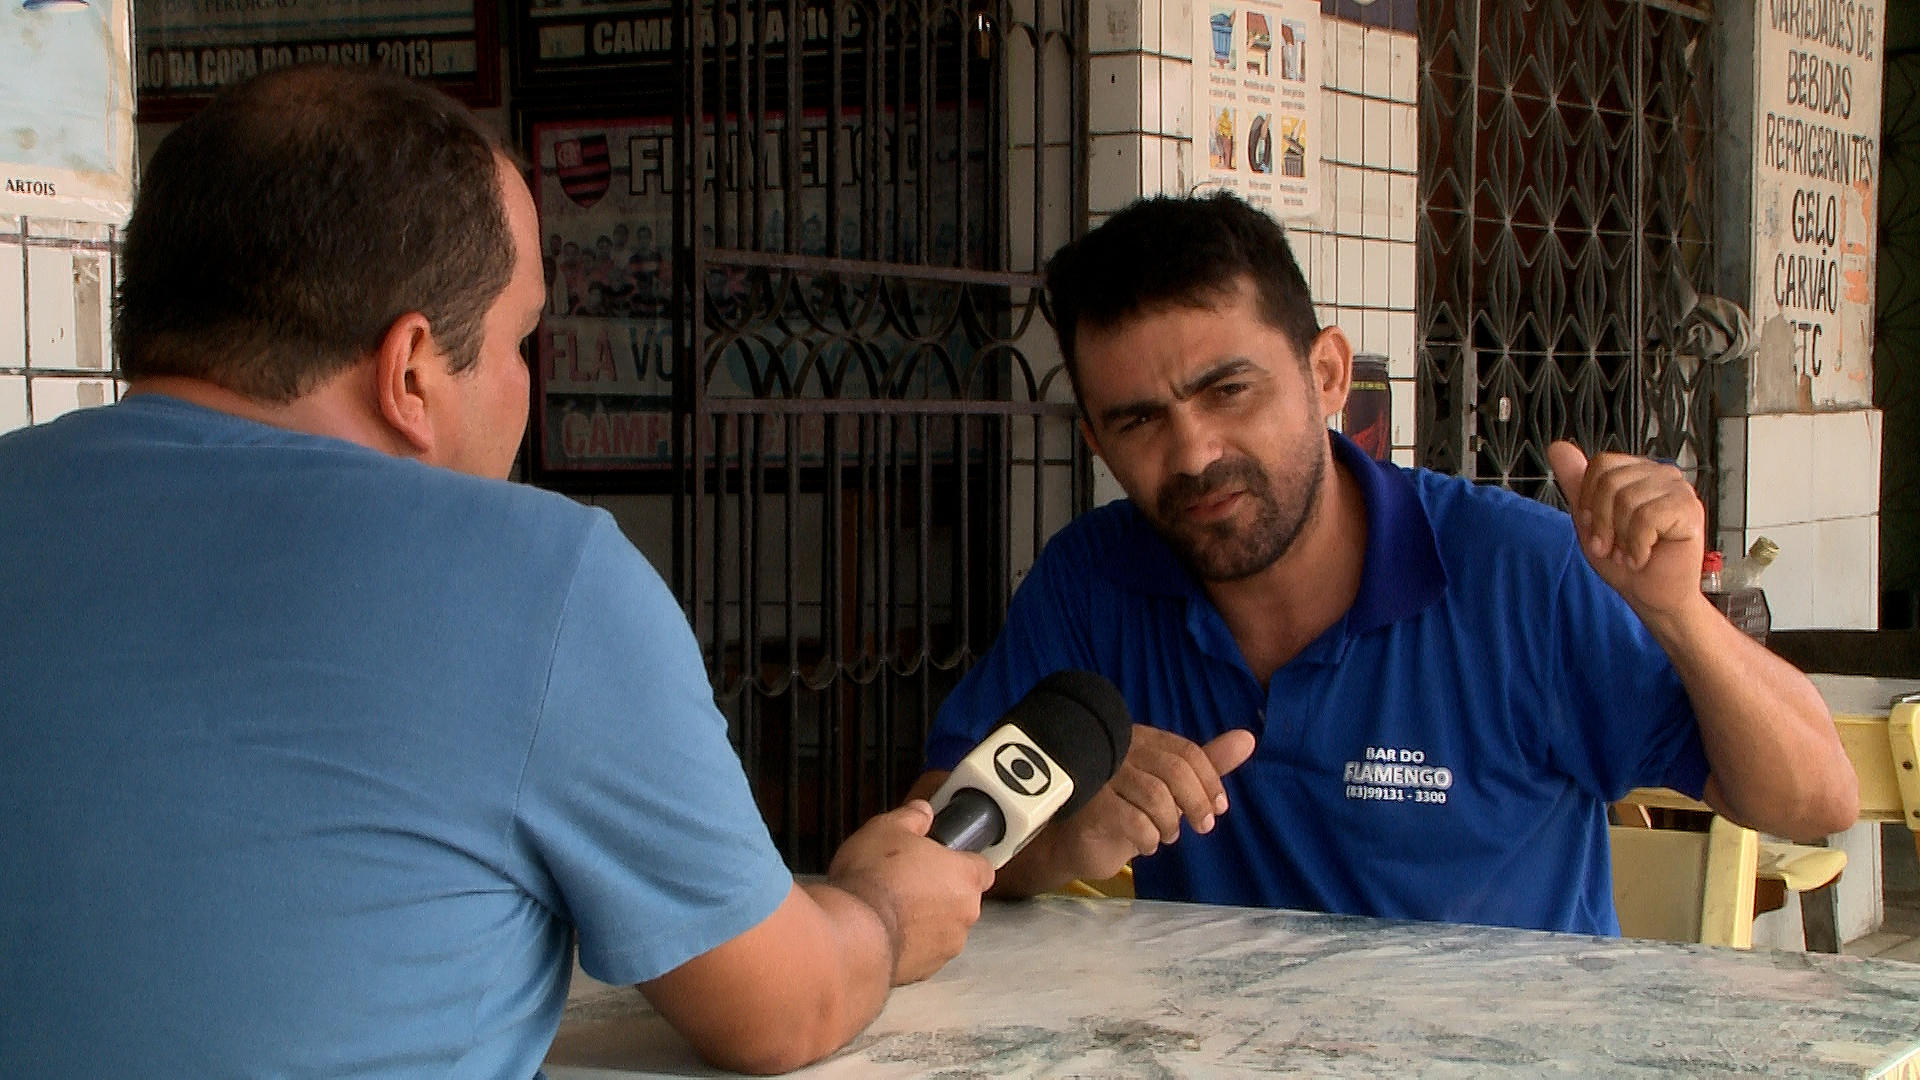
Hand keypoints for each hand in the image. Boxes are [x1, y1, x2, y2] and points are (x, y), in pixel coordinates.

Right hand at [826, 800, 994, 984]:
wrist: (853, 934)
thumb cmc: (873, 881)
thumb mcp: (886, 829)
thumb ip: (911, 817)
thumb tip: (920, 812)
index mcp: (964, 876)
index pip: (982, 868)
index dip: (962, 861)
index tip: (944, 858)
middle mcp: (964, 914)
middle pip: (962, 899)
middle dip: (939, 891)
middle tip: (908, 879)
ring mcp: (946, 946)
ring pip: (944, 928)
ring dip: (925, 919)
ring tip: (892, 906)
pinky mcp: (925, 970)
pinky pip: (924, 951)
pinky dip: (910, 943)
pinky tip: (884, 930)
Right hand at [1038, 726, 1256, 884]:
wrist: (1074, 841)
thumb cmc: (1126, 809)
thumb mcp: (1172, 787)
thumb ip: (1207, 763)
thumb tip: (1248, 738)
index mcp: (1142, 740)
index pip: (1186, 750)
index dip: (1210, 779)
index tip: (1219, 807)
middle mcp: (1120, 751)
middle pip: (1174, 770)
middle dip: (1197, 802)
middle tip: (1203, 826)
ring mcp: (1102, 777)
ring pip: (1155, 796)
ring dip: (1170, 824)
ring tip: (1166, 835)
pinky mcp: (1090, 806)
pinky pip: (1134, 821)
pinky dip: (1149, 838)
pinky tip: (1146, 844)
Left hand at [1547, 441, 1707, 621]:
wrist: (1652, 596)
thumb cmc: (1625, 561)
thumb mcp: (1590, 521)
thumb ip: (1576, 483)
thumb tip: (1558, 446)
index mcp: (1637, 471)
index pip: (1600, 465)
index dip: (1591, 502)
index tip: (1598, 530)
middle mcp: (1660, 473)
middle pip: (1610, 481)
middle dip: (1603, 523)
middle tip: (1614, 546)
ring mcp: (1678, 489)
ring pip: (1627, 500)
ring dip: (1622, 538)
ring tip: (1632, 552)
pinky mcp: (1690, 508)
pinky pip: (1646, 518)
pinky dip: (1638, 546)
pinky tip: (1645, 556)